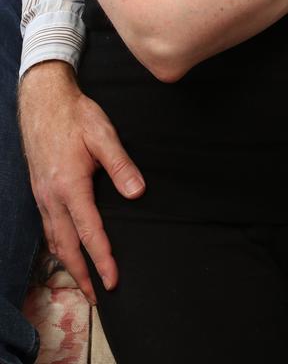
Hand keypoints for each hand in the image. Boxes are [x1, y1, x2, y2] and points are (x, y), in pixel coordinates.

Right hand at [19, 61, 144, 302]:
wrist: (43, 100)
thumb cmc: (76, 116)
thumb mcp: (103, 135)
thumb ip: (121, 165)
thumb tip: (138, 193)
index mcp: (69, 185)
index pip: (89, 231)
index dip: (102, 258)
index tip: (113, 279)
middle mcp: (51, 196)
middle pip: (66, 246)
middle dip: (82, 274)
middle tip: (98, 297)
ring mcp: (42, 195)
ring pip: (54, 239)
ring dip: (68, 263)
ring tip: (84, 282)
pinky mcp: (39, 190)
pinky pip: (47, 227)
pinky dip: (58, 245)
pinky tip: (66, 250)